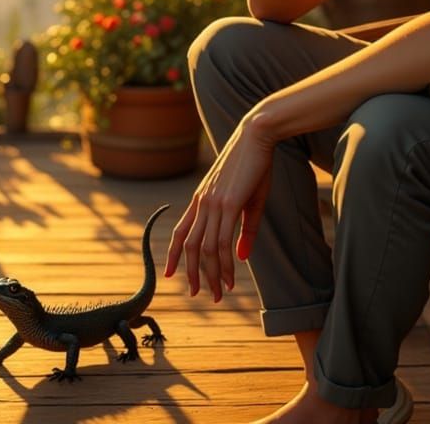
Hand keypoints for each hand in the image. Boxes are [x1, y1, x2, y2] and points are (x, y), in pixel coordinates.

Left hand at [163, 116, 274, 301]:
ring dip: (211, 274)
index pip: (181, 232)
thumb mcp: (248, 199)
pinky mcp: (230, 203)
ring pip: (205, 248)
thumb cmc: (254, 164)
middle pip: (190, 246)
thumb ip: (244, 230)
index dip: (173, 255)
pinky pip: (222, 240)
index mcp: (202, 199)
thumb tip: (240, 257)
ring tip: (220, 292)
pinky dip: (224, 262)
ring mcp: (214, 203)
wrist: (257, 135)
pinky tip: (232, 274)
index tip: (171, 275)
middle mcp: (203, 202)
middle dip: (193, 274)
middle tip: (199, 294)